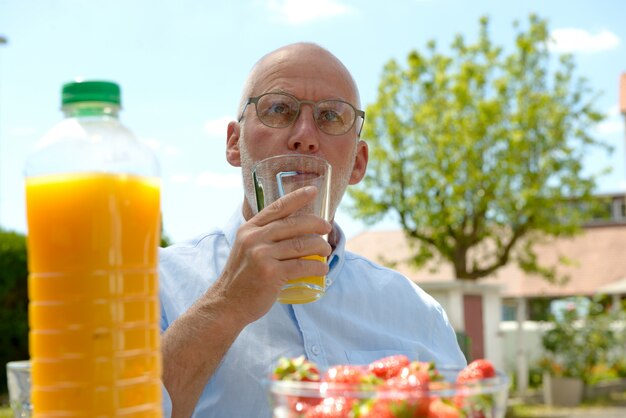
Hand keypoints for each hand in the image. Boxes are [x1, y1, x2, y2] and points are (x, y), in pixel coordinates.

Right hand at [212, 185, 331, 324]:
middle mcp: (254, 238)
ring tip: (326, 250)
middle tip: (327, 227)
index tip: (313, 191)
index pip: (277, 208)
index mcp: (249, 229)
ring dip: (319, 246)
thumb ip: (264, 236)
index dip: (297, 198)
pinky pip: (302, 266)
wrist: (227, 303)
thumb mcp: (247, 248)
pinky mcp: (271, 273)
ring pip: (301, 244)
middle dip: (316, 224)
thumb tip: (296, 229)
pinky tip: (322, 268)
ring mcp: (262, 255)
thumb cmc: (242, 277)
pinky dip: (316, 266)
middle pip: (294, 224)